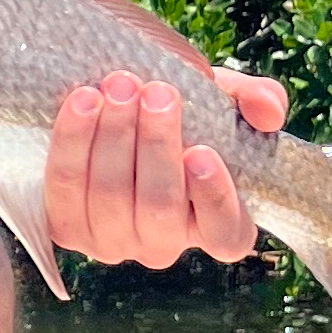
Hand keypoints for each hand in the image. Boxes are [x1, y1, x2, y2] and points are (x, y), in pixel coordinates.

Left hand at [43, 66, 285, 267]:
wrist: (117, 116)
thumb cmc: (184, 118)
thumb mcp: (227, 104)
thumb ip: (259, 100)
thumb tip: (267, 111)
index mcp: (219, 229)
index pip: (224, 231)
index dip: (213, 196)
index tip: (202, 152)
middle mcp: (164, 246)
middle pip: (159, 206)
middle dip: (155, 144)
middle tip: (155, 92)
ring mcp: (113, 243)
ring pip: (110, 195)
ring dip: (113, 135)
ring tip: (118, 86)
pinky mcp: (67, 228)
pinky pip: (64, 187)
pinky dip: (71, 141)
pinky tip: (83, 101)